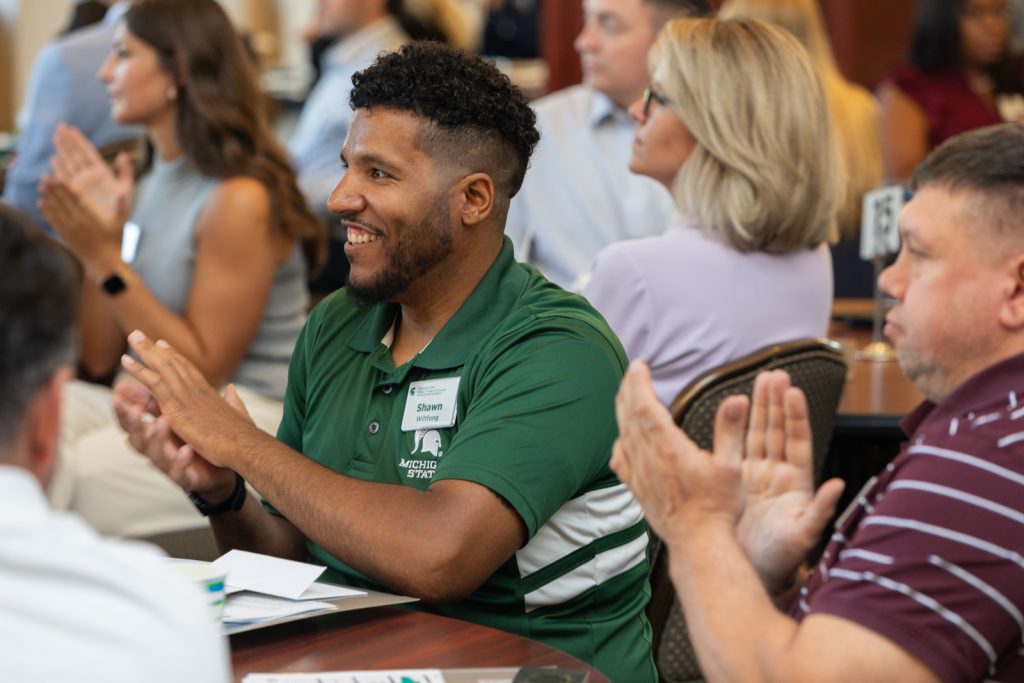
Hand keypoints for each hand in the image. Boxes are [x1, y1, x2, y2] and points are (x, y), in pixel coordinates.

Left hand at [38, 177, 121, 269]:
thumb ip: (121, 206)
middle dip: (53, 189)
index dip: (66, 188)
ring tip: (41, 186)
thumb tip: (122, 192)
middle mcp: (78, 222)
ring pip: (55, 210)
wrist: (104, 261)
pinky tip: (40, 203)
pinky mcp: (65, 235)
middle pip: (63, 202)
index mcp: (90, 217)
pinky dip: (46, 211)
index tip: (59, 178)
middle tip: (45, 177)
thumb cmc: (114, 241)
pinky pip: (53, 221)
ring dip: (47, 198)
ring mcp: (70, 229)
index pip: (76, 199)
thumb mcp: (121, 223)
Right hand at [50, 123, 133, 229]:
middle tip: (60, 126)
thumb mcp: (126, 191)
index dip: (79, 140)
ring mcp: (79, 185)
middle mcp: (89, 177)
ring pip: (68, 164)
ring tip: (56, 137)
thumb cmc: (120, 213)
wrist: (109, 232)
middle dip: (68, 141)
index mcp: (102, 174)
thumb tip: (123, 155)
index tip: (71, 127)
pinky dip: (57, 169)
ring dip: (62, 151)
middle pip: (76, 155)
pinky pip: (63, 179)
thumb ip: (126, 173)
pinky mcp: (72, 195)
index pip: (88, 152)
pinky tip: (53, 160)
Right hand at [112, 379, 235, 495]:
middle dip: (134, 424)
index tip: (115, 394)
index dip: (121, 410)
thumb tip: (123, 382)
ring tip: (162, 422)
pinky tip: (187, 450)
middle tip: (134, 409)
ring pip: (155, 454)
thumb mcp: (171, 417)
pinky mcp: (184, 478)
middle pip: (137, 438)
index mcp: (153, 433)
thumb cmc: (192, 440)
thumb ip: (150, 402)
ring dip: (157, 438)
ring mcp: (169, 465)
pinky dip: (181, 460)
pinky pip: (179, 471)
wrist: (219, 467)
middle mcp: (156, 450)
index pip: (130, 422)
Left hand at [118, 330, 257, 472]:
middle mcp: (196, 388)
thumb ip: (234, 401)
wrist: (242, 445)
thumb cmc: (243, 436)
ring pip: (162, 366)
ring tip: (131, 337)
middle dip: (155, 347)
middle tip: (139, 334)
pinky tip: (125, 360)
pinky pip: (153, 382)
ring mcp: (186, 395)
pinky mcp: (176, 406)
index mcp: (209, 393)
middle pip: (173, 361)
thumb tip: (231, 389)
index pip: (189, 369)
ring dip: (145, 350)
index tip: (162, 344)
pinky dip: (139, 369)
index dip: (174, 355)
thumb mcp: (239, 414)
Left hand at [611, 361, 749, 540]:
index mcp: (669, 448)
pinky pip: (620, 459)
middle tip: (632, 373)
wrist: (699, 544)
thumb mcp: (732, 467)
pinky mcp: (636, 489)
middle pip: (628, 415)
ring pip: (622, 434)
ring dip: (622, 411)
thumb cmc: (718, 509)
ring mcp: (639, 475)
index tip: (640, 365)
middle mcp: (648, 459)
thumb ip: (732, 430)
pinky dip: (620, 441)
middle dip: (628, 389)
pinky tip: (623, 437)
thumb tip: (737, 400)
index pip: (645, 406)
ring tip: (626, 394)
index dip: (639, 382)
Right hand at [735, 371, 844, 592]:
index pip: (797, 442)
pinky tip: (734, 409)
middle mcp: (777, 475)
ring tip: (760, 380)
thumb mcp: (803, 537)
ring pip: (758, 434)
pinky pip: (736, 449)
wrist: (750, 573)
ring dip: (758, 408)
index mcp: (797, 484)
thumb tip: (840, 486)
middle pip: (776, 431)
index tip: (794, 391)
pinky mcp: (735, 482)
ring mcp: (755, 476)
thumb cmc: (781, 559)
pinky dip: (735, 429)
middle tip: (774, 373)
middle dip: (775, 402)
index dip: (796, 417)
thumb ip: (820, 511)